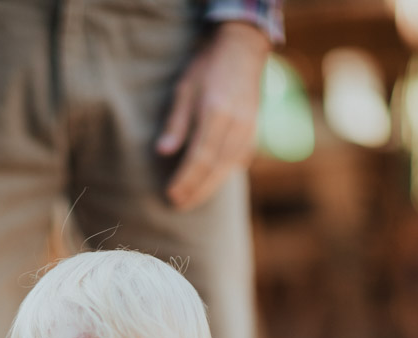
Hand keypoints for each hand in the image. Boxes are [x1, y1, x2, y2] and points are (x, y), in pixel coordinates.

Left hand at [156, 22, 269, 209]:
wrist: (242, 51)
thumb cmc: (207, 68)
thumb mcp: (184, 90)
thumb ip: (176, 123)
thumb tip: (163, 152)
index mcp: (216, 113)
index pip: (200, 157)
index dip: (186, 179)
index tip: (171, 194)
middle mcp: (236, 124)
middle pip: (215, 167)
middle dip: (197, 189)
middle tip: (179, 205)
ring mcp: (249, 129)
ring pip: (229, 167)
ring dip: (210, 187)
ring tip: (192, 200)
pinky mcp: (254, 131)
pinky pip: (239, 160)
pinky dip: (224, 175)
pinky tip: (212, 184)